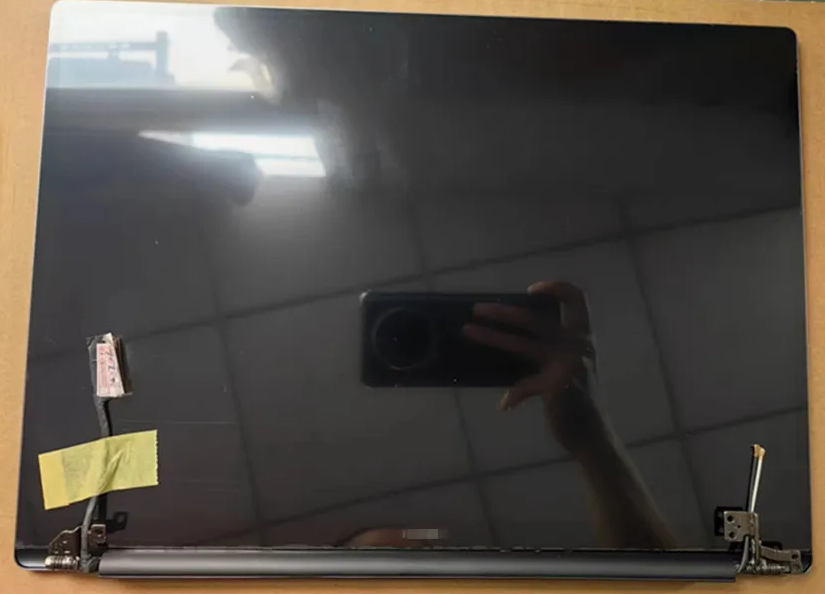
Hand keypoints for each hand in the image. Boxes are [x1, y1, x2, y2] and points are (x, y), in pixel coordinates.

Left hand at [462, 280, 606, 454]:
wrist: (592, 435)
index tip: (530, 290)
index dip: (556, 288)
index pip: (578, 300)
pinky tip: (506, 405)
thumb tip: (514, 332)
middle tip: (477, 309)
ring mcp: (568, 364)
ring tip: (468, 330)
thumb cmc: (578, 399)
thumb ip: (553, 348)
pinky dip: (514, 396)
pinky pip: (524, 385)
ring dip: (491, 336)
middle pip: (533, 319)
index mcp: (583, 337)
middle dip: (502, 312)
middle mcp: (578, 345)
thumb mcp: (573, 366)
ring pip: (521, 345)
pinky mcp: (557, 385)